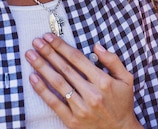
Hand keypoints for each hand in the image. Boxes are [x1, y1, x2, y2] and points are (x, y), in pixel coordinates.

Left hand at [25, 33, 142, 128]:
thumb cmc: (123, 103)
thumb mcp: (127, 79)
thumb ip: (113, 61)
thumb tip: (97, 46)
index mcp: (103, 81)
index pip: (77, 59)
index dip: (61, 46)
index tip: (50, 37)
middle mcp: (91, 93)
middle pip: (65, 68)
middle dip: (48, 52)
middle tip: (36, 41)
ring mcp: (80, 108)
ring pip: (57, 83)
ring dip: (42, 67)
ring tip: (31, 55)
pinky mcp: (72, 120)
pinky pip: (54, 103)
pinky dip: (42, 90)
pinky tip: (33, 78)